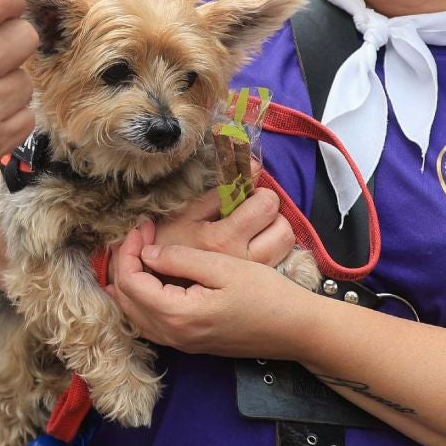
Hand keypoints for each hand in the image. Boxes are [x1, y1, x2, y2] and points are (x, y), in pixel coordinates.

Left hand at [106, 223, 320, 358]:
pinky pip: (150, 324)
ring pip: (135, 315)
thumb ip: (180, 260)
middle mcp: (173, 335)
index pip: (131, 282)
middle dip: (125, 264)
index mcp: (178, 315)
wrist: (296, 329)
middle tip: (139, 236)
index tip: (143, 226)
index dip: (129, 250)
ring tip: (138, 253)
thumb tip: (147, 253)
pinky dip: (141, 301)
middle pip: (126, 300)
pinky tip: (148, 283)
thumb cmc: (266, 294)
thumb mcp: (223, 266)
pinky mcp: (190, 343)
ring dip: (130, 283)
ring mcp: (181, 343)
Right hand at [151, 187, 297, 267]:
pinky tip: (252, 244)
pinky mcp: (255, 281)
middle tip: (249, 213)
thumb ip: (224, 188)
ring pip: (285, 242)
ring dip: (273, 229)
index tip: (244, 196)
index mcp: (223, 240)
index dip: (258, 194)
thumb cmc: (169, 242)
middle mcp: (242, 261)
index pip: (266, 205)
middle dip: (269, 213)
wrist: (160, 280)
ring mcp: (251, 274)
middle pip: (282, 226)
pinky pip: (280, 256)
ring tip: (252, 229)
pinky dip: (272, 245)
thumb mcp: (189, 211)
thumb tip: (254, 164)